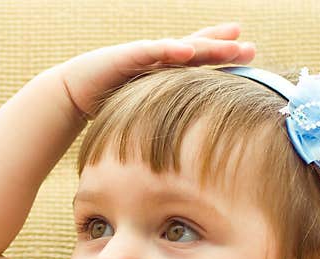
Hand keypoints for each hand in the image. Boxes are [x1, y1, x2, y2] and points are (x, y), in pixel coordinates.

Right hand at [56, 22, 255, 119]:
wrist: (69, 96)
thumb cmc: (103, 108)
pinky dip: (170, 51)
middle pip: (196, 49)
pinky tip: (189, 52)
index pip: (197, 60)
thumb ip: (160, 123)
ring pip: (180, 48)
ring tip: (232, 45)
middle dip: (223, 46)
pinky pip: (151, 52)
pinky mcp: (124, 56)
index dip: (221, 54)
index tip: (249, 52)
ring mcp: (142, 55)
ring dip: (207, 47)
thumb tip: (182, 150)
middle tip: (250, 48)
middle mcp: (155, 59)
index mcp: (161, 71)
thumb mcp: (139, 116)